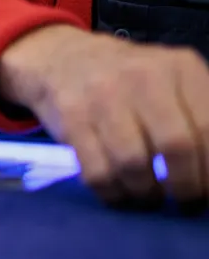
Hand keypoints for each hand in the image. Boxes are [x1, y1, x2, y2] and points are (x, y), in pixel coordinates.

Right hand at [0, 25, 208, 208]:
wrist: (64, 56)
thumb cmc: (135, 81)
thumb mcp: (176, 81)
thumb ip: (203, 116)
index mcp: (179, 68)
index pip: (208, 127)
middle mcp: (142, 76)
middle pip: (175, 145)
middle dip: (185, 186)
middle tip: (185, 201)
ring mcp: (102, 94)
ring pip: (133, 164)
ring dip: (146, 193)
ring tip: (149, 197)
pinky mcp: (70, 115)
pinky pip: (97, 171)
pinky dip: (112, 193)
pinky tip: (119, 192)